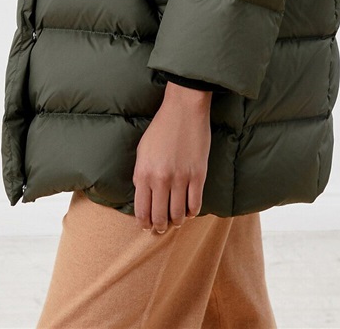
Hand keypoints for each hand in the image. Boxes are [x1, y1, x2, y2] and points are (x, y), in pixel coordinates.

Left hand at [133, 84, 211, 233]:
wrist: (183, 109)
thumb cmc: (161, 128)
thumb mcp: (142, 151)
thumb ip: (141, 175)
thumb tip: (144, 197)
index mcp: (143, 173)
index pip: (141, 211)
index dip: (144, 223)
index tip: (147, 226)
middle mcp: (160, 180)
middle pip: (160, 217)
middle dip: (160, 227)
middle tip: (162, 229)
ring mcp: (180, 179)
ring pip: (178, 215)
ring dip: (176, 222)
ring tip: (176, 221)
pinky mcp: (198, 175)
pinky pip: (195, 205)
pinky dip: (191, 213)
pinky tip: (189, 210)